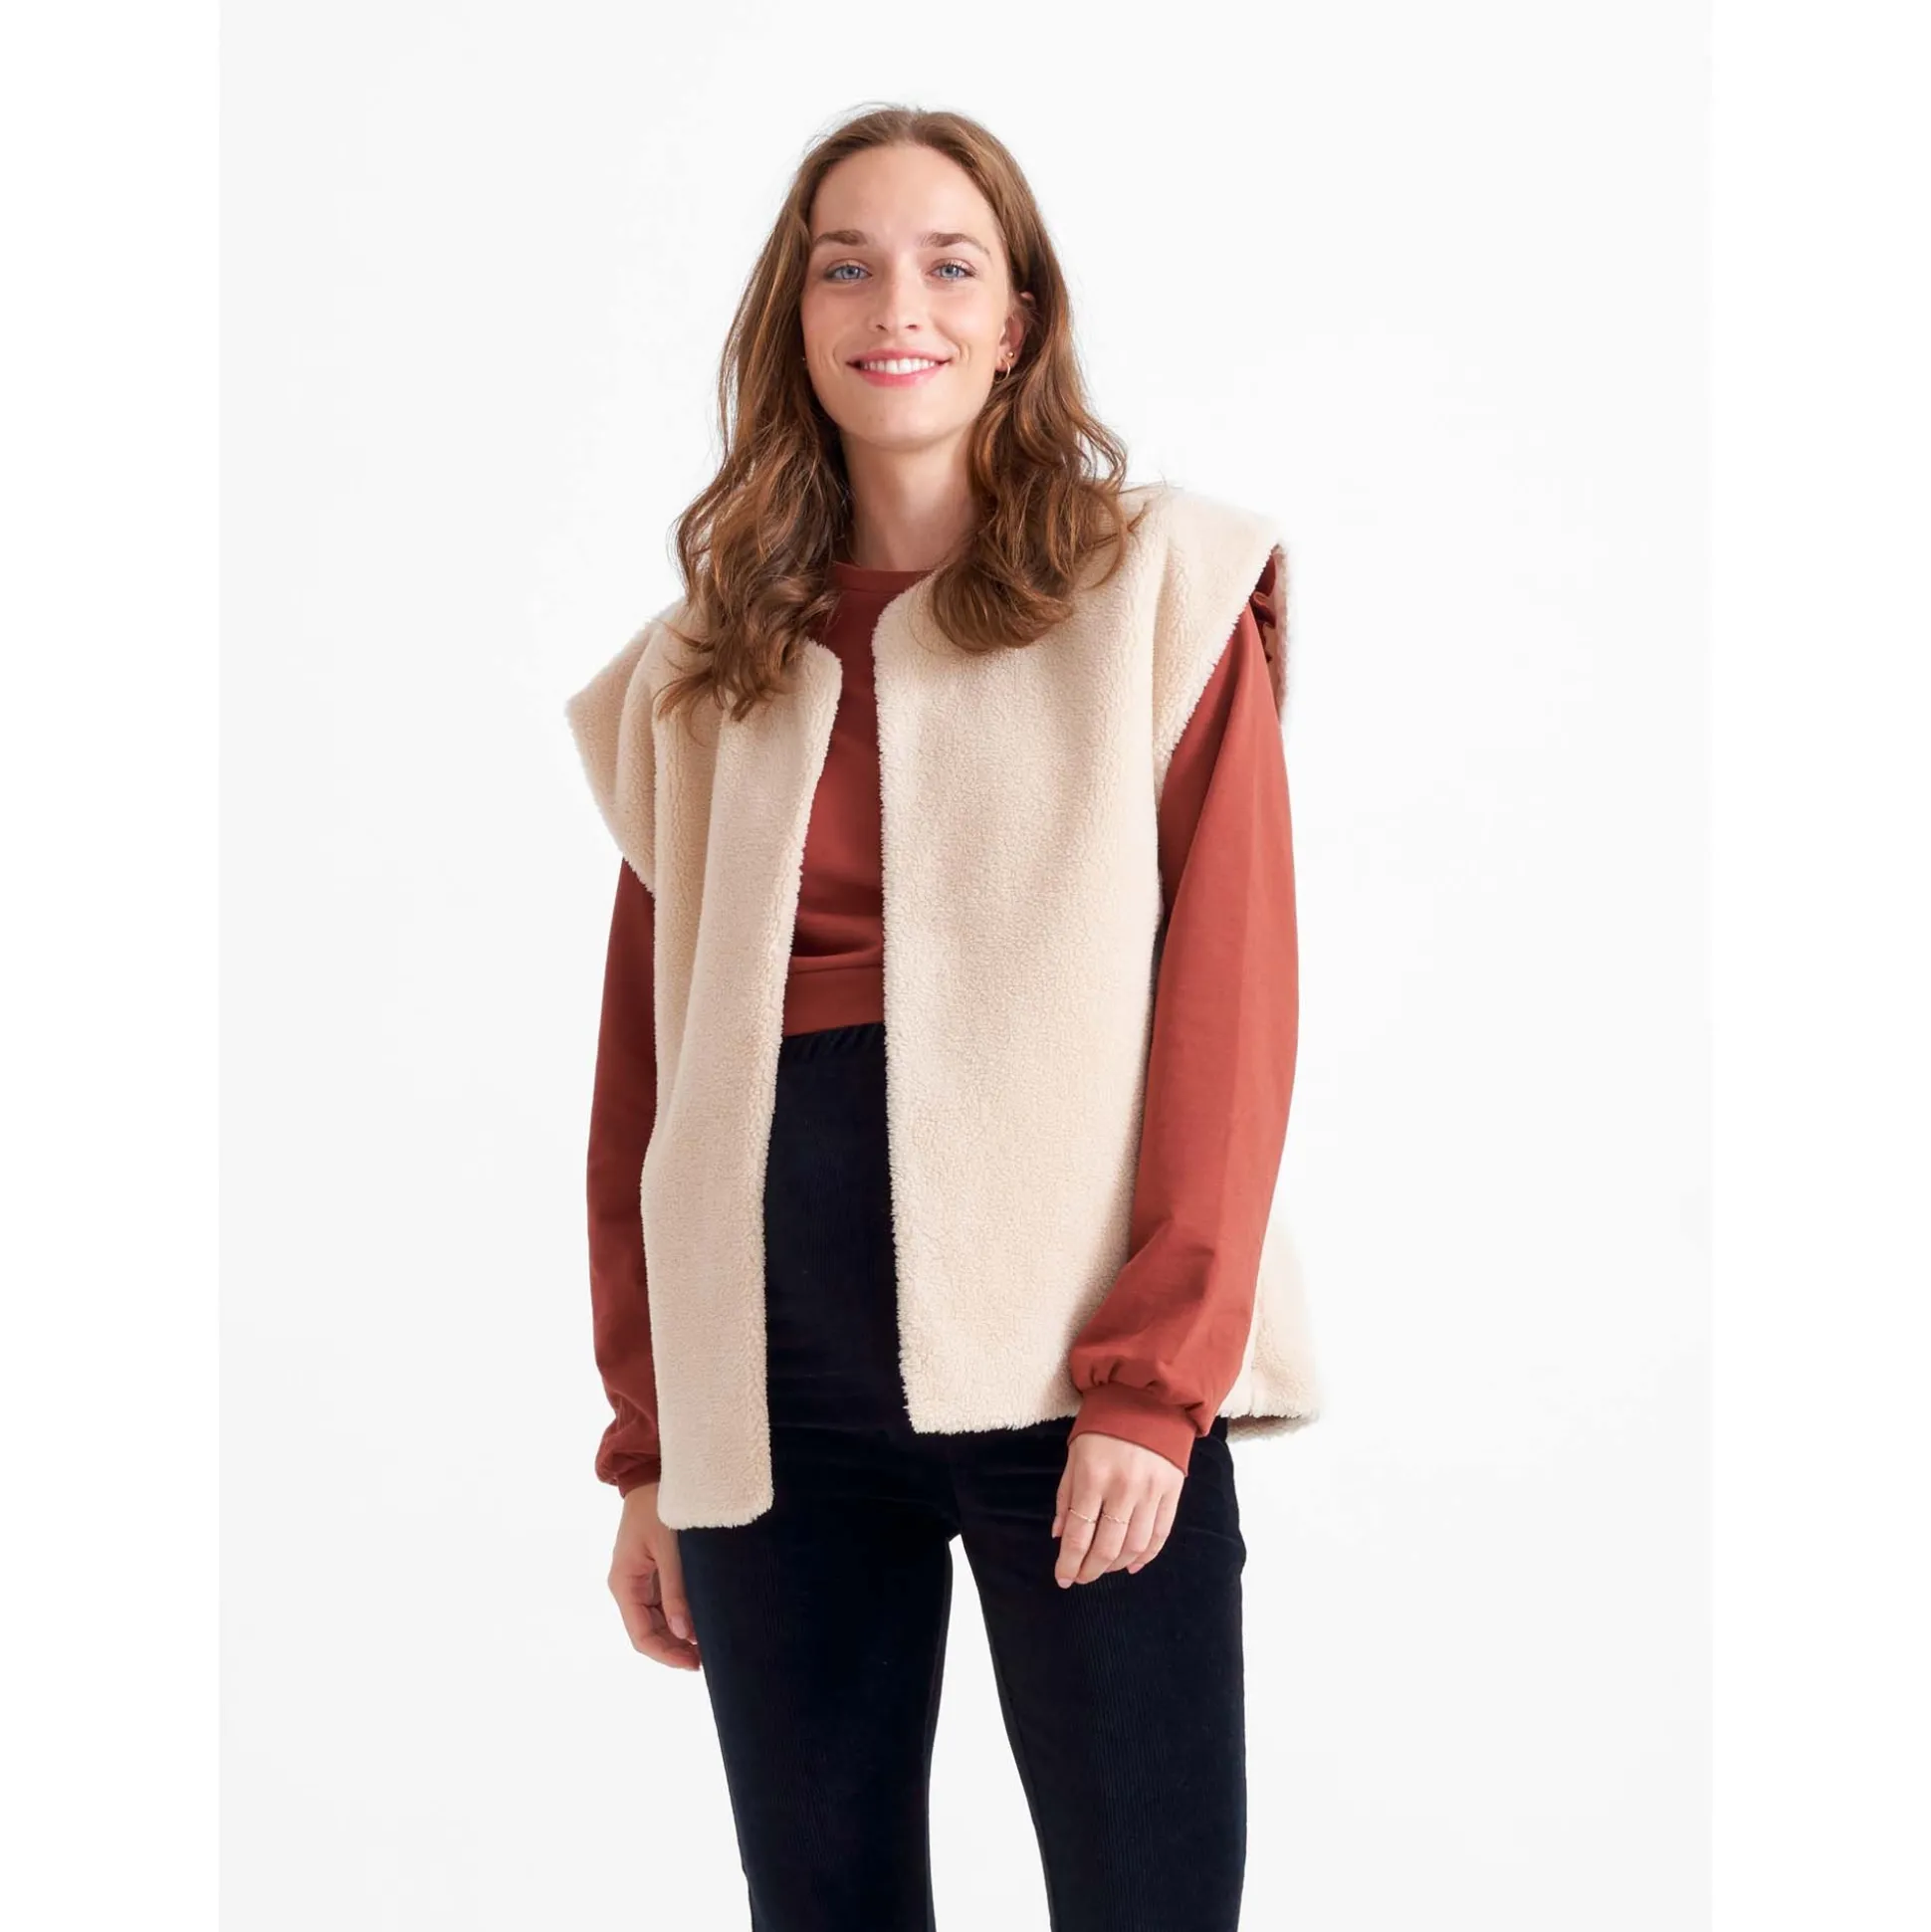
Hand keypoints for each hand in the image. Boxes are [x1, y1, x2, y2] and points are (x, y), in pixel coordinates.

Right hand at [608, 1482, 701, 1668]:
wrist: (652, 1475)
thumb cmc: (659, 1507)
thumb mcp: (669, 1548)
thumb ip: (675, 1590)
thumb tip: (683, 1633)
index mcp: (624, 1584)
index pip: (641, 1635)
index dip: (666, 1654)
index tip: (693, 1664)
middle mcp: (629, 1587)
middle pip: (650, 1632)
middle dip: (675, 1648)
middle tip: (708, 1659)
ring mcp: (641, 1580)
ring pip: (659, 1620)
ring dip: (680, 1635)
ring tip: (709, 1645)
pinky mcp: (654, 1572)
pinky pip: (665, 1603)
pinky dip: (681, 1616)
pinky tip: (701, 1622)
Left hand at [1051, 1430, 1184, 1585]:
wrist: (1147, 1397)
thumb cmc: (1103, 1427)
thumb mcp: (1074, 1455)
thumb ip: (1066, 1497)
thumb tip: (1060, 1536)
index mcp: (1093, 1477)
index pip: (1078, 1534)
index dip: (1069, 1563)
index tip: (1062, 1578)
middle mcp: (1123, 1488)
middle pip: (1107, 1547)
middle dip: (1090, 1570)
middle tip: (1081, 1577)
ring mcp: (1151, 1491)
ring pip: (1134, 1546)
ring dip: (1116, 1565)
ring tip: (1103, 1568)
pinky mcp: (1172, 1492)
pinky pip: (1160, 1535)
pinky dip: (1146, 1556)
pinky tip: (1132, 1564)